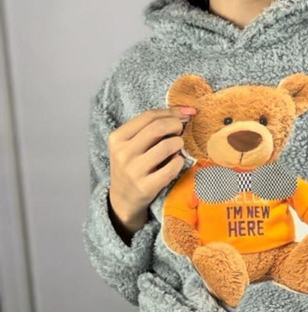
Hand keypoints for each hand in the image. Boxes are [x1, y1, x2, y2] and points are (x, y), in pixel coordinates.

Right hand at [107, 105, 196, 243]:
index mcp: (117, 137)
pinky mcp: (146, 187)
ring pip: (167, 146)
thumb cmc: (132, 166)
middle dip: (176, 125)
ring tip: (179, 146)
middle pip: (157, 128)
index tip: (186, 113)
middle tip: (182, 130)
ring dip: (179, 144)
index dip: (171, 112)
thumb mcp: (130, 145)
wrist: (123, 199)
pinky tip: (177, 161)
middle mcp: (123, 153)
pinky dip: (179, 162)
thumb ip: (148, 130)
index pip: (148, 116)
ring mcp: (134, 171)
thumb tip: (182, 113)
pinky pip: (171, 168)